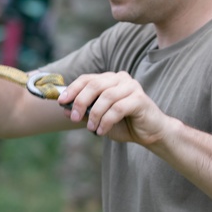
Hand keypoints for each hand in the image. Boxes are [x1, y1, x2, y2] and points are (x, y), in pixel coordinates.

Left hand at [59, 71, 174, 145]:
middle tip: (74, 117)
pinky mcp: (140, 99)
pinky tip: (102, 131)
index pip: (87, 79)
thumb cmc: (125, 124)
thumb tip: (66, 111)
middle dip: (80, 101)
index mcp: (110, 79)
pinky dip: (106, 121)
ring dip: (94, 114)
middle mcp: (121, 78)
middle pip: (94, 85)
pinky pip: (117, 108)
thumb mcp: (100, 119)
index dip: (72, 89)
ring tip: (91, 128)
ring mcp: (132, 87)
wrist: (150, 133)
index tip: (61, 102)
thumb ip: (85, 113)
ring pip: (106, 97)